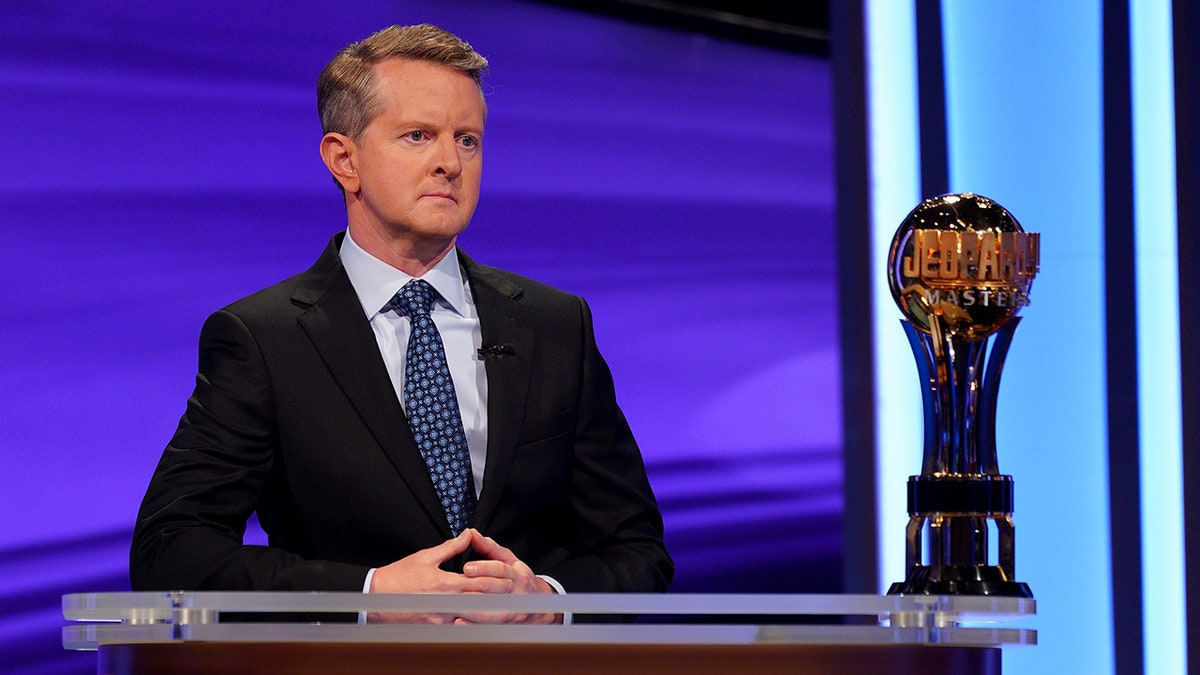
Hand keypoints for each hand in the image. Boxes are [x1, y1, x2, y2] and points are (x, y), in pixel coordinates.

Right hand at [366, 530, 512, 623]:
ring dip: (485, 612)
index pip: (478, 582)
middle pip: (479, 602)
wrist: (376, 598)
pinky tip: (477, 619)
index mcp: (445, 584)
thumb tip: (468, 536)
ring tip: (501, 608)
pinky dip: (468, 622)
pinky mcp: (434, 628)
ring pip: (470, 617)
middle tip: (511, 594)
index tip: (508, 577)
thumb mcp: (426, 557)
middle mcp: (445, 603)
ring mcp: (440, 619)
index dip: (495, 580)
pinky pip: (456, 626)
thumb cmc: (399, 576)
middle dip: (496, 598)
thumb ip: (451, 548)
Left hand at [457, 529, 561, 624]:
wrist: (538, 605)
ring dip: (472, 609)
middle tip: (456, 587)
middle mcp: (514, 591)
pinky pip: (487, 625)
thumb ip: (489, 547)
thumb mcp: (509, 560)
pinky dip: (472, 625)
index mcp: (515, 573)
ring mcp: (510, 609)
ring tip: (455, 605)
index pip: (500, 569)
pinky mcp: (504, 623)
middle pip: (494, 589)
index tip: (466, 568)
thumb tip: (472, 534)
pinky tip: (459, 622)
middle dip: (475, 587)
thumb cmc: (520, 579)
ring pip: (491, 610)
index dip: (483, 567)